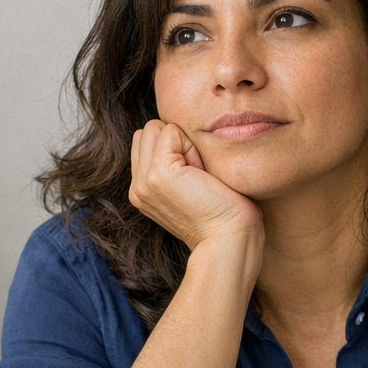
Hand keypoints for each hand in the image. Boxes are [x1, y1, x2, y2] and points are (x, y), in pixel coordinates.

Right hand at [128, 119, 261, 249]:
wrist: (230, 239)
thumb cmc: (224, 213)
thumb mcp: (190, 186)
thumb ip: (175, 164)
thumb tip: (177, 131)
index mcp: (142, 191)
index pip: (146, 141)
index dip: (176, 149)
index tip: (196, 178)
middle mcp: (137, 188)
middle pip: (147, 131)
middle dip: (176, 142)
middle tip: (198, 175)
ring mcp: (144, 181)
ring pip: (155, 127)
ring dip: (183, 143)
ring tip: (199, 175)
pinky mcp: (158, 174)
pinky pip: (170, 130)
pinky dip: (191, 145)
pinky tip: (201, 174)